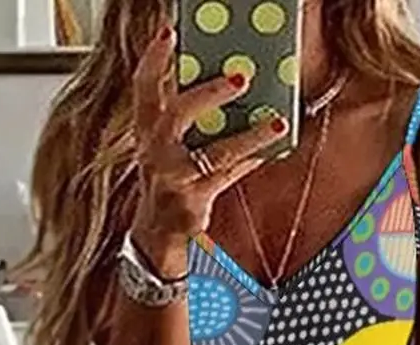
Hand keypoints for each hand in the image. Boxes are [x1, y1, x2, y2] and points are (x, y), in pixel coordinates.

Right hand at [128, 27, 287, 275]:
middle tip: (241, 77)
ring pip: (215, 152)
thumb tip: (229, 83)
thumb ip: (188, 118)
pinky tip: (271, 149)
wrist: (156, 237)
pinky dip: (251, 160)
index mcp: (146, 132)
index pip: (143, 89)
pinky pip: (229, 177)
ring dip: (249, 136)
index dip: (153, 59)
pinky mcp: (192, 205)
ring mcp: (173, 181)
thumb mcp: (168, 147)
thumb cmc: (169, 182)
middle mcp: (155, 154)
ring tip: (276, 122)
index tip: (168, 33)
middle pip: (177, 114)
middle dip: (209, 92)